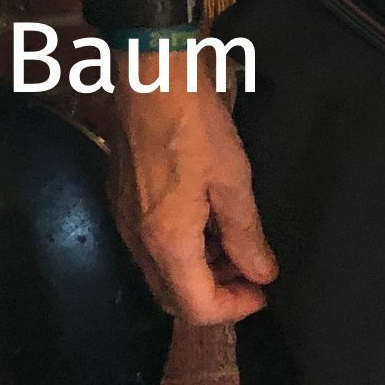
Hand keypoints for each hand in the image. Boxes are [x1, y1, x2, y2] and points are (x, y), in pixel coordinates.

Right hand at [106, 80, 277, 324]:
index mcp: (167, 241)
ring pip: (160, 271)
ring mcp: (124, 218)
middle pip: (173, 297)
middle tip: (250, 272)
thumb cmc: (195, 124)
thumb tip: (261, 275)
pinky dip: (180, 247)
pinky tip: (205, 218)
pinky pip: (150, 244)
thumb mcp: (233, 180)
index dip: (235, 309)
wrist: (150, 75)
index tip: (263, 290)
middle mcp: (138, 239)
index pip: (196, 308)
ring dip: (197, 271)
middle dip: (215, 295)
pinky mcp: (120, 197)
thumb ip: (246, 235)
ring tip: (234, 242)